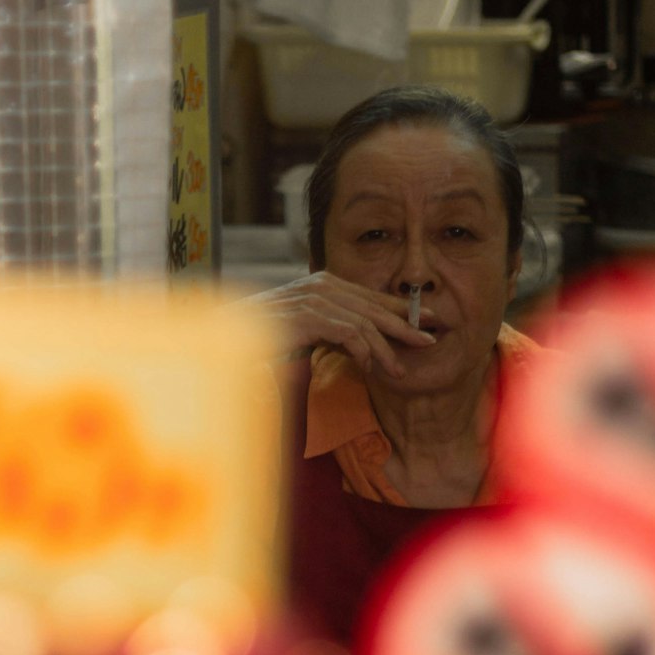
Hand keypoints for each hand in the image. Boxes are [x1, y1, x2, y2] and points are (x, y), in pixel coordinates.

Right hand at [245, 271, 436, 378]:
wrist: (225, 334)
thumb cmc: (263, 336)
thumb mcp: (306, 330)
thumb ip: (332, 330)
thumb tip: (363, 346)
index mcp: (323, 284)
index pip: (371, 296)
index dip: (400, 308)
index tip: (426, 321)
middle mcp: (321, 285)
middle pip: (374, 306)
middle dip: (405, 324)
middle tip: (429, 340)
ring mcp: (314, 298)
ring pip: (364, 322)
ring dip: (385, 348)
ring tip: (399, 369)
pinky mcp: (308, 316)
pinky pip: (348, 333)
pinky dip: (362, 351)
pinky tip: (369, 368)